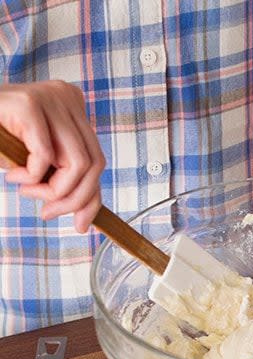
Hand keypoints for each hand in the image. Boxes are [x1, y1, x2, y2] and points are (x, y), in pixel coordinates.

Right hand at [0, 81, 104, 232]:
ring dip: (53, 191)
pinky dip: (32, 176)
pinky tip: (14, 176)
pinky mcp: (28, 104)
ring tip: (27, 192)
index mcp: (73, 108)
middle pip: (94, 163)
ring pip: (77, 163)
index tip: (80, 224)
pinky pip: (45, 155)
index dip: (92, 199)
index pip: (97, 160)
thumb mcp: (39, 160)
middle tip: (48, 213)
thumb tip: (86, 217)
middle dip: (75, 199)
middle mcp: (67, 98)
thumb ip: (64, 178)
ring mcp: (50, 98)